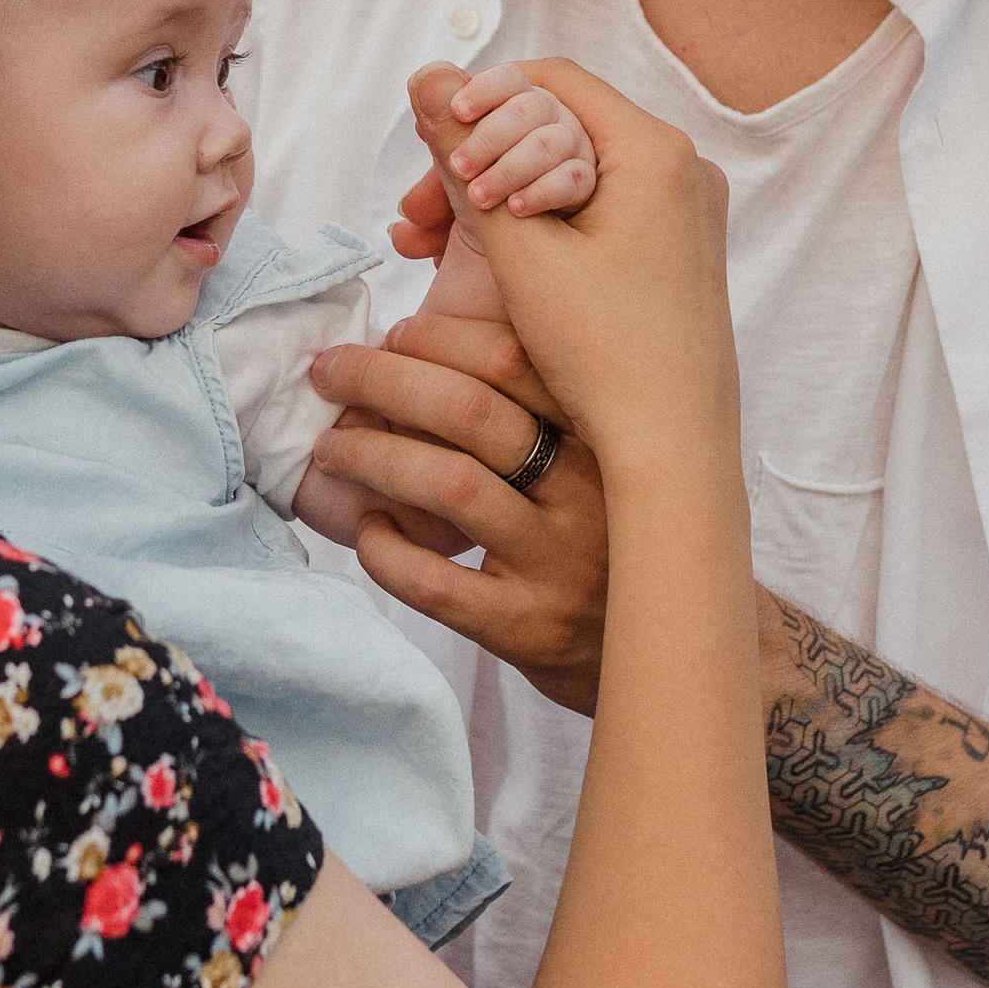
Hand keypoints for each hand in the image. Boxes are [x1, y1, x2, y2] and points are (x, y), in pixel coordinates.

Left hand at [306, 309, 609, 714]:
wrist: (657, 653)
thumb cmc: (603, 541)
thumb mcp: (600, 464)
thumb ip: (546, 410)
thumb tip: (435, 340)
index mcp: (604, 435)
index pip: (517, 360)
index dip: (441, 338)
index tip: (394, 335)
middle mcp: (592, 493)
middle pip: (472, 413)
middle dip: (384, 381)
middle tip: (331, 372)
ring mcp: (562, 564)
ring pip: (451, 486)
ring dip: (373, 456)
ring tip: (332, 448)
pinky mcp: (529, 628)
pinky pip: (437, 583)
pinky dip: (387, 551)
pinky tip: (370, 532)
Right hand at [407, 58, 735, 486]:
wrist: (670, 453)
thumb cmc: (606, 356)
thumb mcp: (520, 250)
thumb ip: (467, 154)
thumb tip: (427, 75)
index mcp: (656, 153)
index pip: (552, 80)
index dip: (479, 100)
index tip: (429, 144)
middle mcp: (680, 172)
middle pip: (555, 128)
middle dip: (477, 161)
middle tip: (415, 211)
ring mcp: (679, 216)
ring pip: (563, 175)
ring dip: (494, 200)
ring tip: (425, 244)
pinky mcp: (668, 256)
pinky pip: (588, 215)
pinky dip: (532, 230)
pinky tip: (475, 264)